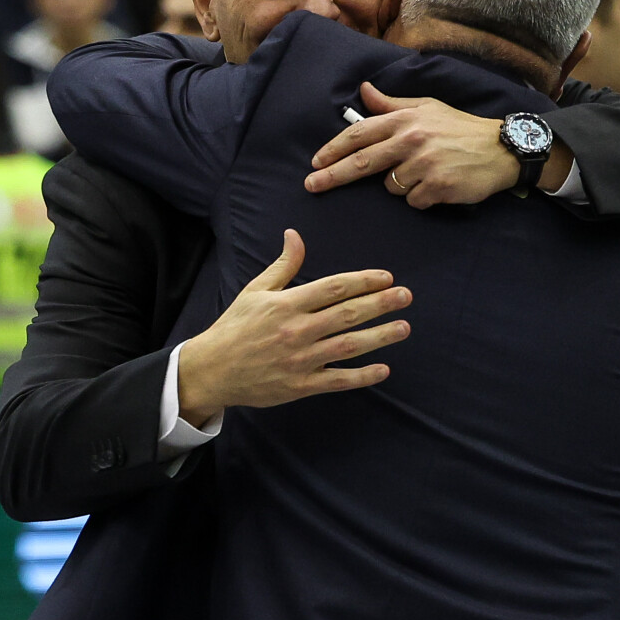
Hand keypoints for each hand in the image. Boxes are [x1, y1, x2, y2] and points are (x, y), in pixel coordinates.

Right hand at [175, 229, 411, 423]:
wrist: (212, 370)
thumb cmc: (235, 327)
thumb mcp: (255, 291)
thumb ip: (283, 266)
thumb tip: (295, 235)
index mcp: (287, 304)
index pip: (334, 288)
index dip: (363, 281)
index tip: (386, 277)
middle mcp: (297, 330)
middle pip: (348, 314)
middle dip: (380, 304)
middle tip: (406, 296)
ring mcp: (301, 360)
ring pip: (349, 346)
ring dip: (380, 337)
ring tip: (404, 327)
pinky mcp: (301, 385)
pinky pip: (338, 380)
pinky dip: (362, 376)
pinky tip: (384, 369)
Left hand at [304, 81, 518, 207]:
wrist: (502, 149)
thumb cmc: (461, 129)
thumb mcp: (427, 108)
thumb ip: (392, 105)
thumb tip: (364, 90)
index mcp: (405, 119)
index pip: (360, 133)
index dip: (334, 148)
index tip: (315, 162)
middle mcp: (412, 140)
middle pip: (362, 162)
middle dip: (332, 175)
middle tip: (311, 186)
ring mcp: (425, 164)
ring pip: (391, 187)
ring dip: (402, 186)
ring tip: (426, 173)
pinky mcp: (438, 186)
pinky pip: (413, 202)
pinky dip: (422, 198)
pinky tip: (438, 186)